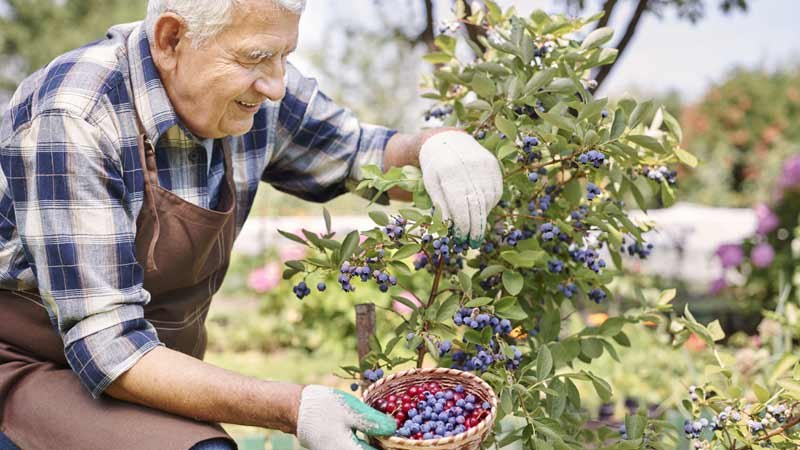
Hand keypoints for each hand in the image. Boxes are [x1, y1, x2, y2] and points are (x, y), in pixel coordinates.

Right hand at [296, 385, 396, 449]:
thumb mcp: (351, 410)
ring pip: (365, 449)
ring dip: (377, 441)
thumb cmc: (323, 408)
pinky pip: (357, 446)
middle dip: (386, 443)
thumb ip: (373, 422)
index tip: (405, 435)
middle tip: (398, 428)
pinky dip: (368, 439)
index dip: (394, 445)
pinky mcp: (337, 448)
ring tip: (389, 426)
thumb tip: (394, 429)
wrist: (295, 408)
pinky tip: (374, 427)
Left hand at [419, 130, 502, 246]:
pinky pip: (495, 192)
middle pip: (477, 205)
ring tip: (475, 228)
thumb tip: (449, 229)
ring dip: (482, 218)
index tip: (461, 239)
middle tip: (473, 243)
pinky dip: (489, 205)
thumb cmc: (435, 167)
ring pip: (488, 200)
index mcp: (449, 172)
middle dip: (476, 228)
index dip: (462, 226)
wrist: (448, 140)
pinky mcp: (493, 165)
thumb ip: (441, 206)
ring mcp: (484, 165)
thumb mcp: (431, 185)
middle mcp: (469, 167)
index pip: (460, 206)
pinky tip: (480, 210)